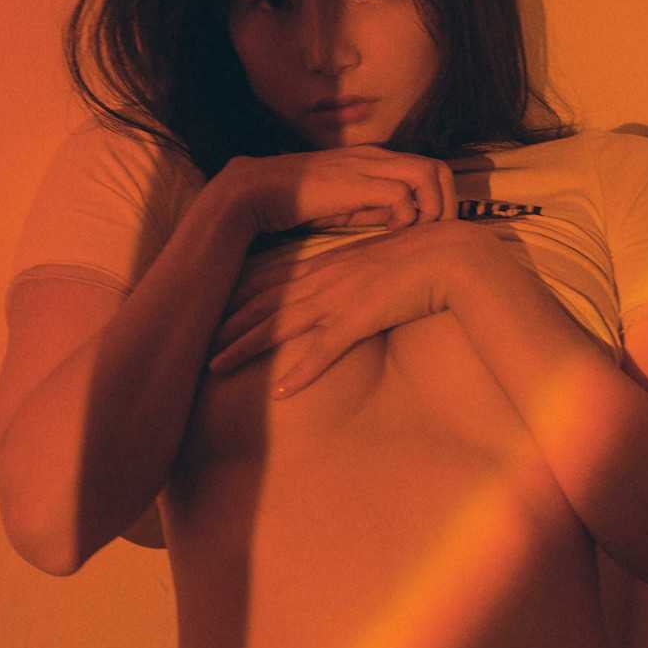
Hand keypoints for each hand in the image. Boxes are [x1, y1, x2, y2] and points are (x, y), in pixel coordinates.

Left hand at [207, 221, 467, 394]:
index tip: (214, 315)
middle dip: (227, 326)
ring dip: (244, 347)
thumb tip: (339, 293)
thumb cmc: (419, 259)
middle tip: (198, 345)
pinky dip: (301, 372)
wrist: (450, 256)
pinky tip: (280, 391)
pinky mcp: (360, 319)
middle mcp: (325, 280)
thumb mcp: (375, 264)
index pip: (270, 283)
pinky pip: (324, 351)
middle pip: (263, 305)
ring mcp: (339, 299)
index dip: (238, 301)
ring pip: (279, 326)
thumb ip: (352, 277)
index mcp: (327, 265)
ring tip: (215, 366)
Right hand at [221, 146, 457, 237]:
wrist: (257, 191)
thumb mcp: (343, 204)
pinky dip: (407, 214)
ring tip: (419, 231)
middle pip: (437, 167)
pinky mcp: (356, 182)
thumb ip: (372, 207)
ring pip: (427, 174)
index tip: (433, 227)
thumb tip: (400, 220)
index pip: (427, 168)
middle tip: (437, 231)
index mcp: (374, 159)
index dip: (440, 198)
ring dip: (432, 207)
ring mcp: (367, 166)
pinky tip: (392, 230)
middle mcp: (376, 156)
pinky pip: (402, 194)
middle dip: (447, 202)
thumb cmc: (296, 202)